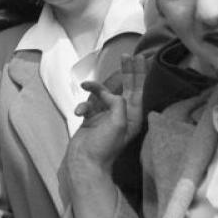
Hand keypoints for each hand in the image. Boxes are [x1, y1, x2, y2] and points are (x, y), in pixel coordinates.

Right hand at [68, 54, 146, 171]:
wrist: (84, 162)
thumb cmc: (103, 146)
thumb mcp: (117, 123)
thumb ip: (118, 104)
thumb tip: (110, 94)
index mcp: (133, 116)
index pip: (139, 90)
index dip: (139, 73)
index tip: (139, 57)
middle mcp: (122, 115)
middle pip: (126, 88)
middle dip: (126, 72)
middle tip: (126, 56)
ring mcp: (106, 116)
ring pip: (103, 93)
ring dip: (94, 89)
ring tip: (86, 85)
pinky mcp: (92, 119)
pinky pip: (89, 103)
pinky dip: (83, 105)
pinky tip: (78, 111)